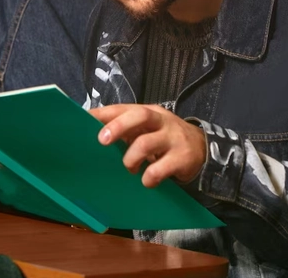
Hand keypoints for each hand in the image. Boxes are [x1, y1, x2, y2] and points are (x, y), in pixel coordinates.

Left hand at [89, 104, 206, 187]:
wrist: (202, 148)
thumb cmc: (164, 139)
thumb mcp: (148, 129)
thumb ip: (127, 130)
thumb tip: (95, 135)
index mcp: (148, 112)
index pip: (124, 107)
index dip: (104, 113)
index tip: (85, 119)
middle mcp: (161, 121)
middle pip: (139, 116)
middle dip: (118, 127)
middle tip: (102, 141)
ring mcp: (173, 137)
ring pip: (146, 143)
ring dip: (131, 159)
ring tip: (130, 168)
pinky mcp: (182, 157)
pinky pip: (160, 168)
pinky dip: (148, 177)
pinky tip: (147, 181)